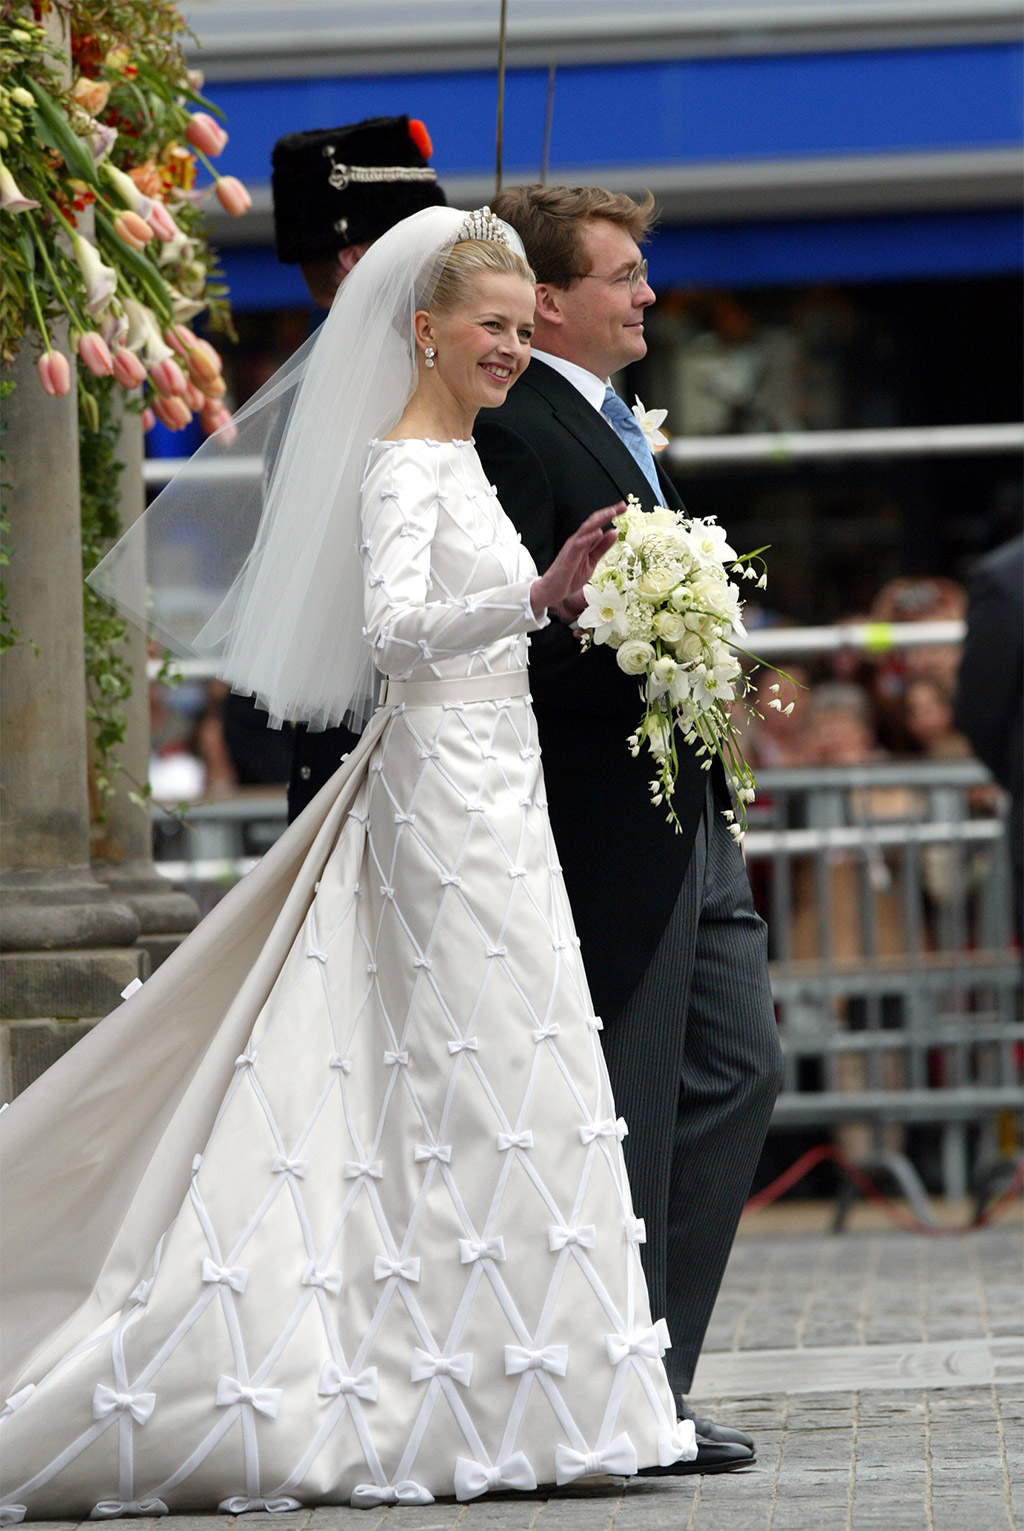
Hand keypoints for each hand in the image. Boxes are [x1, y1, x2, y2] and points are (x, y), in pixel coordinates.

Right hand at [530, 504, 621, 619]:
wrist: (551, 591)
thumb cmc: (569, 577)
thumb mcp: (591, 561)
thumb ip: (601, 548)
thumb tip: (613, 533)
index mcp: (583, 541)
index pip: (597, 524)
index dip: (610, 515)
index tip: (623, 508)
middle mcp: (577, 541)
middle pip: (592, 522)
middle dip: (607, 513)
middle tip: (623, 506)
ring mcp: (572, 548)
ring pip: (585, 529)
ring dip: (599, 520)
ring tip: (611, 513)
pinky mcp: (568, 557)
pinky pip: (578, 545)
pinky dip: (588, 538)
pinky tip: (598, 532)